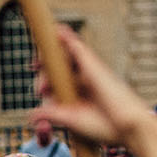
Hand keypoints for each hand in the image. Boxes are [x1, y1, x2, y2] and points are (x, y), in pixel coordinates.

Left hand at [36, 25, 156, 149]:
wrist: (126, 126)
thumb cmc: (104, 126)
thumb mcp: (71, 120)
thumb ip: (51, 114)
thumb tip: (30, 115)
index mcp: (77, 94)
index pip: (56, 81)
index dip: (44, 82)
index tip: (39, 91)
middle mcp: (82, 80)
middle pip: (58, 67)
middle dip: (44, 71)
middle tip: (41, 87)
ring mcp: (87, 70)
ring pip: (65, 56)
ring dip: (50, 54)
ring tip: (37, 61)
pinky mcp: (92, 64)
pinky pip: (76, 46)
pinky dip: (66, 38)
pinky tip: (56, 30)